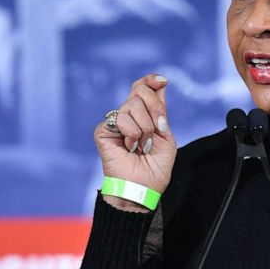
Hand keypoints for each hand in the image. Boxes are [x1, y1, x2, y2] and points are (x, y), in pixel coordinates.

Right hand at [95, 74, 176, 212]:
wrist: (142, 188)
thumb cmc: (155, 168)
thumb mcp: (166, 137)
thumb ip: (161, 111)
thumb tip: (160, 84)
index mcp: (145, 116)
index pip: (143, 88)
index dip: (151, 80)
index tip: (163, 81)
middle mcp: (129, 116)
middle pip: (140, 91)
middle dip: (155, 108)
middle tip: (158, 130)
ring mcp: (115, 123)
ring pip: (132, 104)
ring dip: (145, 127)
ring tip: (142, 146)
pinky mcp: (104, 131)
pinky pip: (121, 118)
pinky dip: (132, 133)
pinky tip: (130, 147)